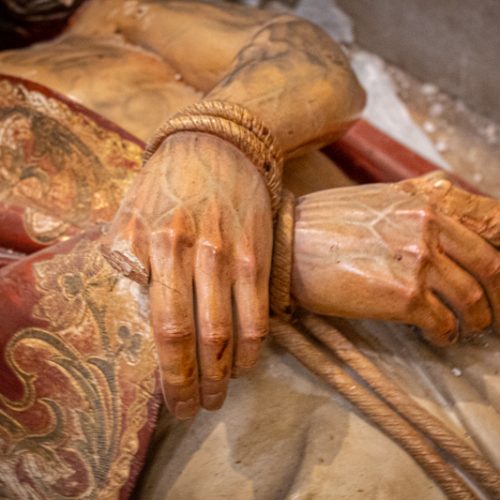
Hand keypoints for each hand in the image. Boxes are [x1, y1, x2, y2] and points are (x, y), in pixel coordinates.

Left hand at [101, 132, 272, 418]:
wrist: (218, 146)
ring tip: (222, 394)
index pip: (164, 329)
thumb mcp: (129, 212)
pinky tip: (248, 363)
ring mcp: (231, 255)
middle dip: (198, 385)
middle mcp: (195, 255)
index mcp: (156, 247)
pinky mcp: (259, 255)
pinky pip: (260, 313)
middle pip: (199, 339)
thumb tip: (135, 305)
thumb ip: (124, 258)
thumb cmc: (168, 183)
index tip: (174, 403)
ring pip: (232, 333)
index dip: (170, 375)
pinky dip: (255, 347)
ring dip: (228, 374)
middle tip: (197, 410)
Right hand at [291, 174, 499, 345]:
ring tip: (466, 327)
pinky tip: (439, 337)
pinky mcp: (403, 296)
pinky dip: (447, 334)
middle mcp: (429, 226)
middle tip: (494, 312)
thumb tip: (448, 227)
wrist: (288, 243)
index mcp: (427, 200)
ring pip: (472, 299)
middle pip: (491, 266)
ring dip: (476, 320)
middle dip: (499, 296)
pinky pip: (443, 323)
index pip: (494, 222)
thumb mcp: (380, 198)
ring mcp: (419, 261)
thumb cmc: (325, 222)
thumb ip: (420, 205)